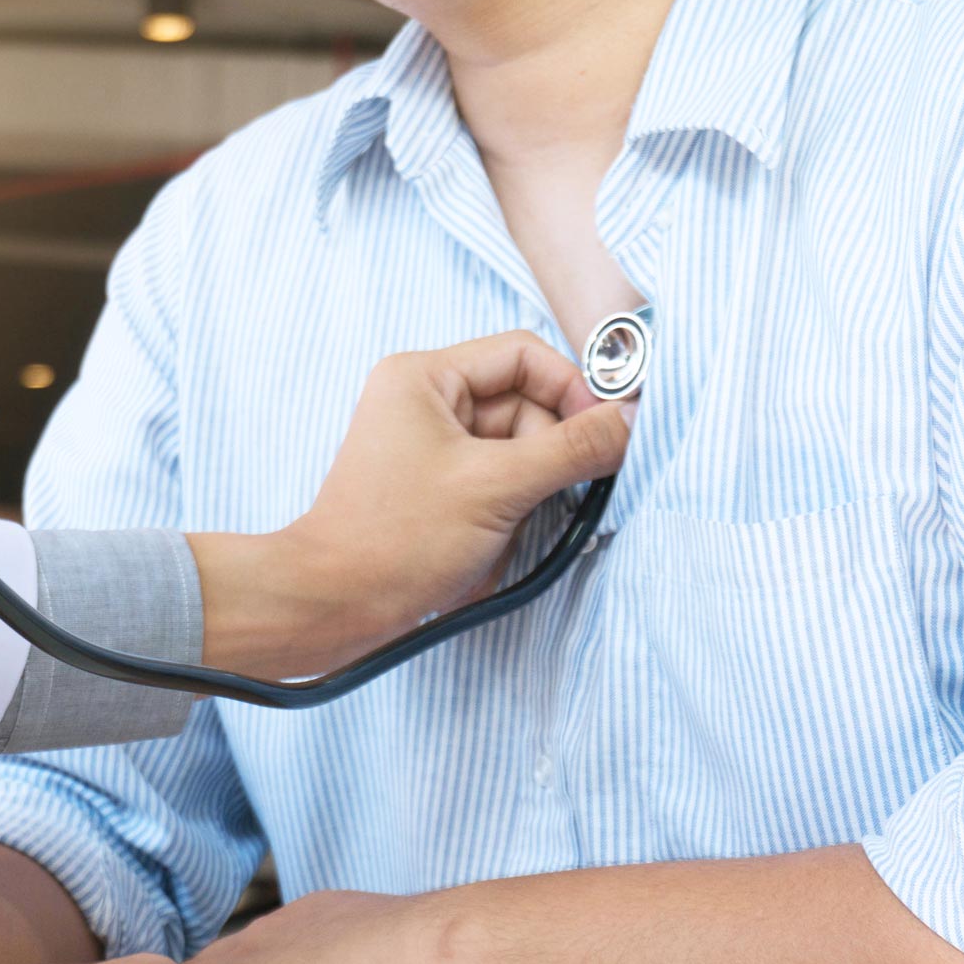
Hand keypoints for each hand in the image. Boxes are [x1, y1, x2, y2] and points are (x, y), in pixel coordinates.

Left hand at [189, 331, 632, 679]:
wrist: (333, 607)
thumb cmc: (395, 540)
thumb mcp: (498, 487)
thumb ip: (573, 448)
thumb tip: (631, 422)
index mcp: (424, 376)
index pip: (525, 356)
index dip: (573, 390)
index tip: (608, 434)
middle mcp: (423, 402)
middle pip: (526, 408)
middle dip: (543, 460)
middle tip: (539, 501)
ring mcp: (429, 449)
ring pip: (517, 456)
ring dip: (524, 501)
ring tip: (496, 536)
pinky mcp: (434, 491)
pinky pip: (496, 491)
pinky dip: (503, 523)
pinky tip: (480, 555)